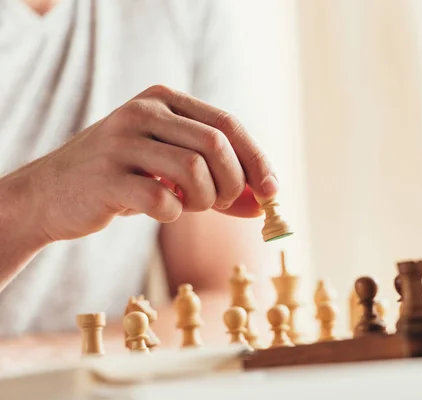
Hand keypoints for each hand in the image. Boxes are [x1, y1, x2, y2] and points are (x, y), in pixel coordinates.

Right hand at [7, 85, 277, 241]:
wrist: (52, 194)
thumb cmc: (125, 179)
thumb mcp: (173, 170)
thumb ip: (220, 182)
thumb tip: (266, 205)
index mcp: (164, 99)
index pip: (228, 124)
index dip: (258, 160)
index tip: (274, 191)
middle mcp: (143, 111)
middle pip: (217, 145)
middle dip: (233, 184)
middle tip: (223, 204)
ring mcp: (121, 141)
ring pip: (195, 171)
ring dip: (205, 201)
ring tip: (188, 205)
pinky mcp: (106, 177)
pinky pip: (163, 200)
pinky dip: (173, 213)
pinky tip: (160, 210)